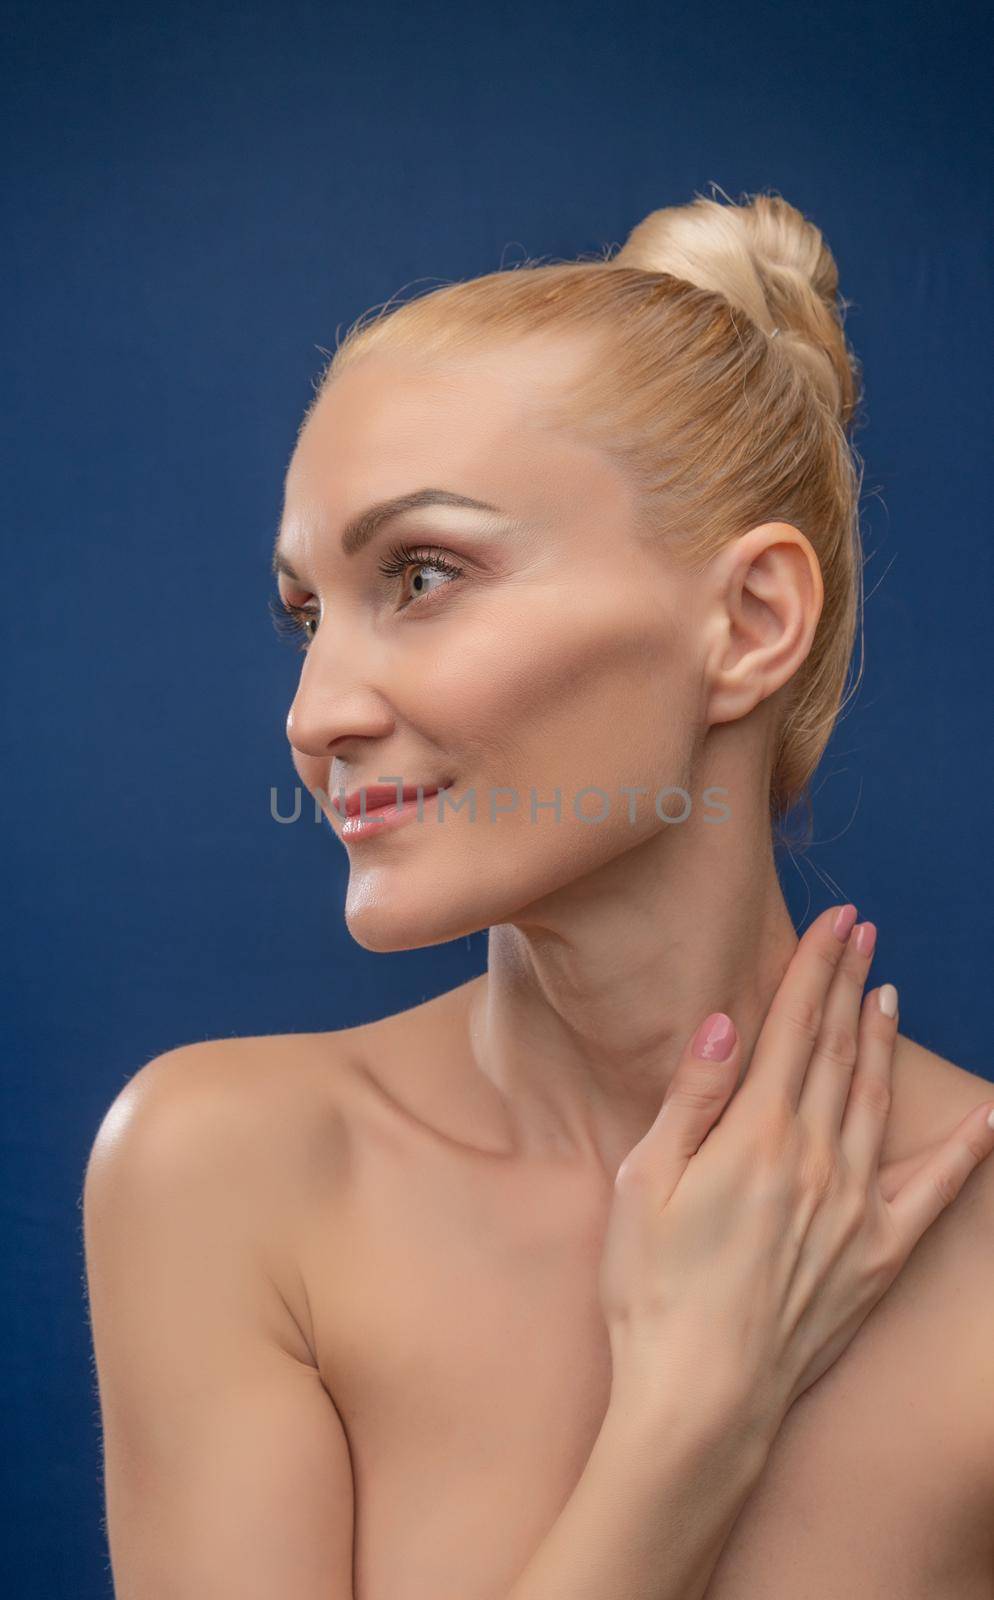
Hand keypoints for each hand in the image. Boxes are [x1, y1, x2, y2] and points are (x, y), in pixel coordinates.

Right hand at [598, 904, 993, 1436]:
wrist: (700, 1397)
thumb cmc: (651, 1290)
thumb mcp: (643, 1182)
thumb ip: (692, 1097)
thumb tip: (725, 1021)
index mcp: (755, 1134)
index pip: (794, 1027)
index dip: (815, 967)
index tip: (837, 921)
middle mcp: (816, 1159)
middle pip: (840, 1052)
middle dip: (851, 984)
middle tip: (866, 934)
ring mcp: (854, 1208)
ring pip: (877, 1102)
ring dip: (885, 1040)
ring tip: (891, 993)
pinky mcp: (876, 1258)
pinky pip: (933, 1193)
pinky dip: (963, 1151)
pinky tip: (987, 1118)